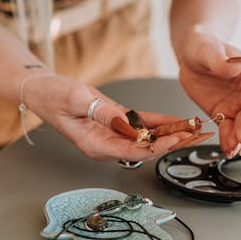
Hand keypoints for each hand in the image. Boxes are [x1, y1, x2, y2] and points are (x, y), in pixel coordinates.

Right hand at [22, 74, 212, 162]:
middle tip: (198, 135)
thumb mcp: (77, 100)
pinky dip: (160, 122)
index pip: (135, 150)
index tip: (178, 139)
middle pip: (147, 147)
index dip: (159, 146)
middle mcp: (108, 144)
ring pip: (148, 137)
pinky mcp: (116, 122)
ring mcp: (112, 134)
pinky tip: (177, 121)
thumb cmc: (54, 96)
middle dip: (174, 142)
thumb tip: (126, 122)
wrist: (43, 89)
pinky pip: (142, 124)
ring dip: (171, 133)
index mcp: (97, 146)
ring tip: (195, 129)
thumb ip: (102, 113)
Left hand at [176, 26, 240, 156]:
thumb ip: (221, 61)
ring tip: (234, 149)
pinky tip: (227, 149)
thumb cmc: (203, 46)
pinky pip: (228, 129)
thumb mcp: (208, 49)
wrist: (190, 55)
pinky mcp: (225, 113)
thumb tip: (234, 68)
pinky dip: (228, 140)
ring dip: (239, 138)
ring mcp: (238, 103)